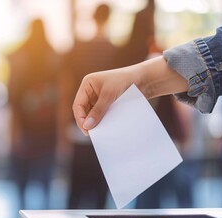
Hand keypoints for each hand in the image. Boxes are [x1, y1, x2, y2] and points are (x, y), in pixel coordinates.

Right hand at [72, 56, 188, 134]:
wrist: (144, 79)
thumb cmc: (125, 81)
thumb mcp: (109, 95)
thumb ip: (98, 111)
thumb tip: (87, 126)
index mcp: (87, 85)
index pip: (77, 105)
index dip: (80, 118)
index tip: (86, 130)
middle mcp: (91, 92)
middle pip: (83, 111)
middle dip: (87, 122)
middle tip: (93, 134)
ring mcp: (99, 98)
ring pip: (92, 114)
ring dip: (96, 122)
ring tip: (101, 132)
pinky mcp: (108, 104)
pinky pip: (102, 115)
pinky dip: (103, 121)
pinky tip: (107, 127)